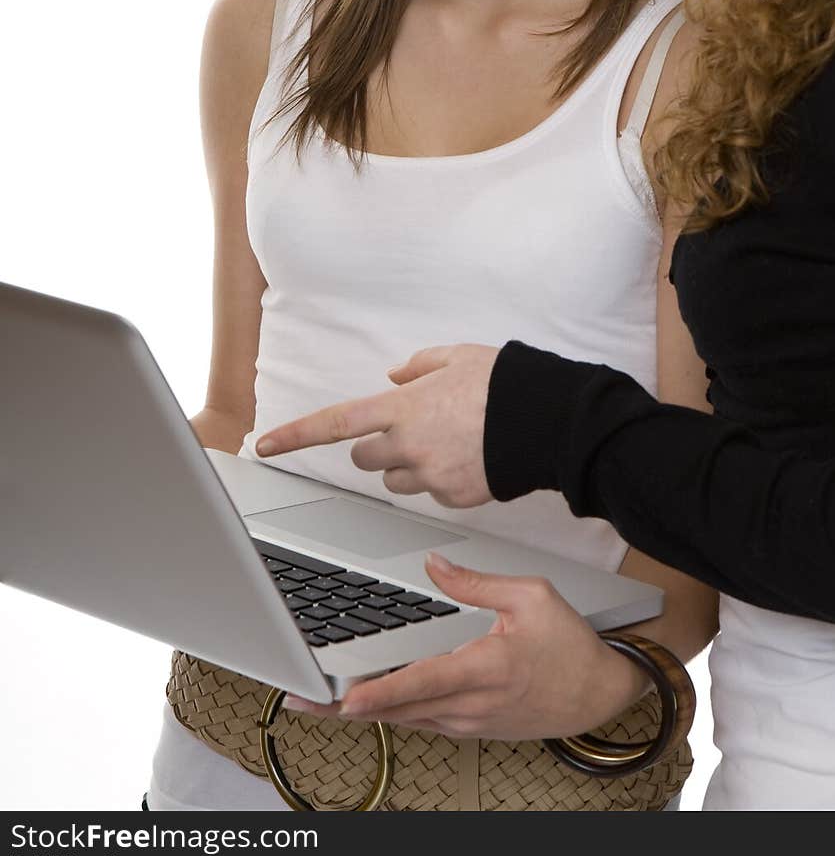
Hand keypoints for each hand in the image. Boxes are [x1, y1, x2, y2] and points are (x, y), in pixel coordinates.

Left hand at [255, 344, 497, 506]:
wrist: (548, 422)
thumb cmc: (504, 383)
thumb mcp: (456, 356)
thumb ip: (417, 367)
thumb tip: (395, 378)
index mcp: (402, 408)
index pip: (334, 424)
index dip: (295, 435)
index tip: (265, 445)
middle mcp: (409, 446)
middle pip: (364, 459)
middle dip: (376, 446)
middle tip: (408, 429)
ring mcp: (431, 477)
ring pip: (397, 480)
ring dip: (407, 464)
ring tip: (447, 442)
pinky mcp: (455, 499)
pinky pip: (432, 492)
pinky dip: (441, 479)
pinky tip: (470, 458)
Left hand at [281, 552, 642, 738]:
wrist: (600, 692)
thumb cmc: (570, 646)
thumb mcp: (531, 596)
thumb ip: (476, 582)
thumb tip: (434, 565)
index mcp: (485, 669)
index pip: (422, 683)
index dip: (379, 693)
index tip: (344, 698)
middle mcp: (472, 704)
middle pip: (399, 710)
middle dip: (345, 708)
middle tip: (302, 701)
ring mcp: (470, 722)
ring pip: (406, 720)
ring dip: (362, 713)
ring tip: (318, 704)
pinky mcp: (471, 728)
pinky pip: (422, 723)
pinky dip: (389, 715)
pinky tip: (364, 707)